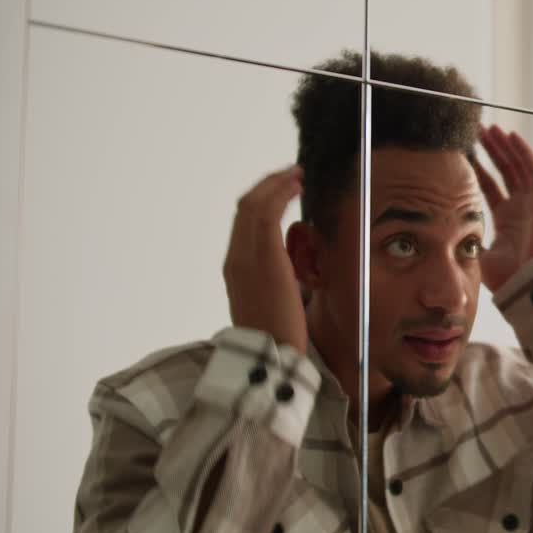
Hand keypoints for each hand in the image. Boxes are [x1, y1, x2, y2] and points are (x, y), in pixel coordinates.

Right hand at [223, 166, 307, 352]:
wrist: (270, 358)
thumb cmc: (277, 338)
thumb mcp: (270, 305)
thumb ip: (274, 284)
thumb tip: (288, 275)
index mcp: (236, 269)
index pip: (243, 223)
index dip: (262, 201)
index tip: (282, 191)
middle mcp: (236, 258)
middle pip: (245, 207)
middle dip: (268, 185)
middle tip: (291, 174)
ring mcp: (246, 257)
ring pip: (253, 205)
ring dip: (276, 184)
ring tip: (296, 175)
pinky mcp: (264, 258)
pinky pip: (267, 214)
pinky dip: (280, 193)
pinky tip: (296, 186)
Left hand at [473, 125, 532, 291]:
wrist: (528, 287)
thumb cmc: (506, 277)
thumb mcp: (476, 255)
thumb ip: (463, 240)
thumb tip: (439, 233)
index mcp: (505, 220)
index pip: (490, 187)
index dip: (478, 168)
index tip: (463, 152)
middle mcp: (520, 208)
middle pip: (504, 171)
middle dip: (490, 151)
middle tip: (475, 131)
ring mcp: (532, 203)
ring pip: (517, 166)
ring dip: (504, 146)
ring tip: (489, 128)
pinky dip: (523, 152)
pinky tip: (510, 136)